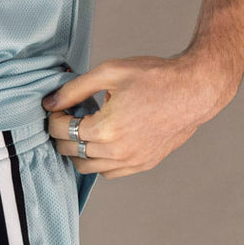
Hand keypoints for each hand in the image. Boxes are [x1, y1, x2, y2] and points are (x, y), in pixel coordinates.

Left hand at [41, 55, 224, 178]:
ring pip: (87, 167)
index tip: (58, 105)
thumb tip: (50, 102)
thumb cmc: (154, 77)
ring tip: (84, 126)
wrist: (193, 91)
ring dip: (78, 149)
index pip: (61, 131)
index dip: (54, 116)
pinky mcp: (143, 164)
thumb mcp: (110, 72)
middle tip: (68, 114)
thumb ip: (75, 89)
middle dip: (62, 132)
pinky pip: (109, 172)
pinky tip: (102, 139)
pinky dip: (98, 160)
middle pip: (70, 151)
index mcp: (106, 129)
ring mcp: (131, 162)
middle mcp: (117, 152)